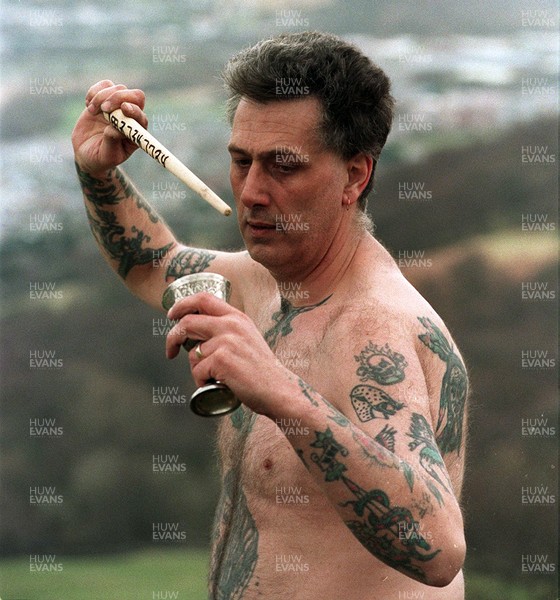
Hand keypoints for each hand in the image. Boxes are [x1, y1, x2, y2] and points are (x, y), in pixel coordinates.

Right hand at [71, 80, 147, 175]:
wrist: (87, 153)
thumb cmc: (101, 157)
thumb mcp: (108, 155)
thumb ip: (113, 141)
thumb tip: (116, 128)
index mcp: (136, 132)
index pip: (141, 115)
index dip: (135, 109)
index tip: (123, 109)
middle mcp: (130, 117)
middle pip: (135, 96)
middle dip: (119, 98)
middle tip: (103, 109)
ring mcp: (118, 106)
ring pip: (117, 88)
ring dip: (102, 97)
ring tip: (91, 111)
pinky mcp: (105, 99)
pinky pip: (105, 85)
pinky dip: (95, 91)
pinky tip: (89, 105)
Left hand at [165, 293, 287, 414]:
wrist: (278, 389)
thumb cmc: (261, 370)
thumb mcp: (247, 339)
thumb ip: (226, 331)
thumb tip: (195, 335)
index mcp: (237, 317)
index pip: (203, 298)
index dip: (182, 304)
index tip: (172, 315)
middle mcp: (231, 325)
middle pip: (188, 322)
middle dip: (173, 338)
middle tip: (171, 351)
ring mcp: (226, 342)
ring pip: (192, 353)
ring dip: (197, 369)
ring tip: (216, 377)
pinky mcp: (222, 360)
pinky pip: (198, 371)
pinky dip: (202, 382)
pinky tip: (218, 385)